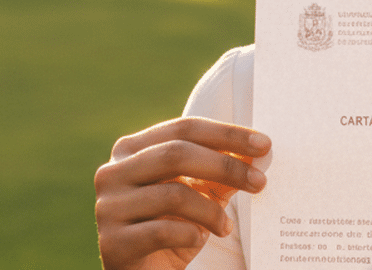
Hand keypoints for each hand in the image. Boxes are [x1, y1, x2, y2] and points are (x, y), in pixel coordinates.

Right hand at [94, 117, 270, 269]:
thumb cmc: (173, 226)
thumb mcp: (200, 194)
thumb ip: (221, 172)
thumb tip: (257, 152)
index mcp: (132, 149)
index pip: (184, 129)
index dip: (226, 134)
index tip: (264, 145)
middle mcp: (113, 172)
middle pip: (176, 154)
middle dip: (226, 167)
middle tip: (260, 181)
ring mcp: (108, 207)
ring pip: (172, 194)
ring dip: (211, 211)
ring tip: (226, 226)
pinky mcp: (112, 242)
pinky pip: (160, 231)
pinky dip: (189, 234)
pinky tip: (199, 239)